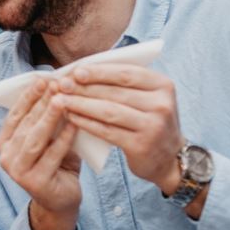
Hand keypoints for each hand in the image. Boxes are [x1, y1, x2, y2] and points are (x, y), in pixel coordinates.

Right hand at [0, 81, 81, 229]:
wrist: (61, 200)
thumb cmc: (56, 163)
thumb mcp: (48, 138)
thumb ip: (47, 119)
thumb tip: (58, 86)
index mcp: (4, 142)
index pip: (15, 114)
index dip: (28, 96)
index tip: (42, 78)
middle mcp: (5, 157)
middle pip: (25, 124)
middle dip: (41, 102)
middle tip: (56, 84)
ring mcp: (18, 172)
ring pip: (35, 139)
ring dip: (49, 118)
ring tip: (62, 100)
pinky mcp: (35, 183)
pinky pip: (51, 156)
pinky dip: (64, 139)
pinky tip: (75, 124)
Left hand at [54, 64, 183, 193]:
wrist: (169, 159)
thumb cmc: (149, 121)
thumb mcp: (148, 98)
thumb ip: (124, 83)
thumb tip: (83, 70)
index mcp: (163, 85)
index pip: (126, 73)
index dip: (99, 72)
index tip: (76, 71)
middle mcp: (161, 104)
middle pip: (115, 92)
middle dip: (84, 87)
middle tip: (61, 85)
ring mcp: (152, 126)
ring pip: (108, 111)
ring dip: (81, 104)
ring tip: (61, 101)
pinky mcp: (140, 146)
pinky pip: (107, 131)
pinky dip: (86, 123)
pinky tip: (71, 117)